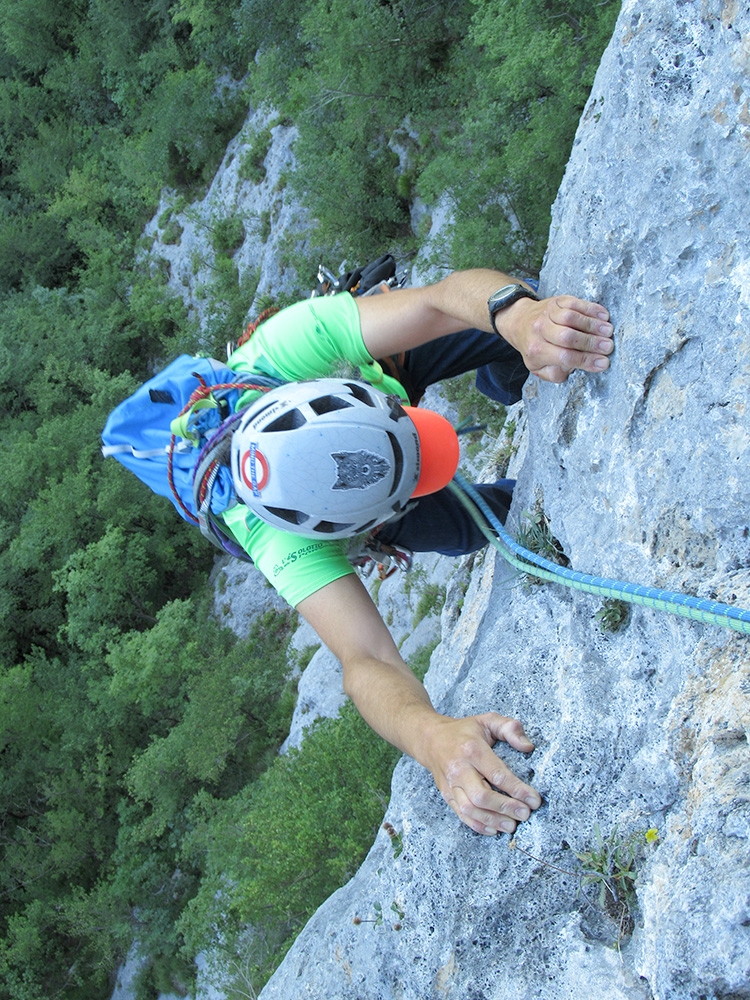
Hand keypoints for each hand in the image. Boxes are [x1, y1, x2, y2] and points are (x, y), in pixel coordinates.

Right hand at [423, 713, 541, 835]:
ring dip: (493, 820)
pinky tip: (494, 829)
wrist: (430, 739)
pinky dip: (478, 825)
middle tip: (525, 814)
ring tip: (512, 825)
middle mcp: (459, 769)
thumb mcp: (488, 720)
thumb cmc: (464, 731)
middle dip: (506, 808)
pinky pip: (462, 815)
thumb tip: (528, 747)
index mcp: (472, 749)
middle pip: (482, 796)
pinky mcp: (447, 795)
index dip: (518, 790)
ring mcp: (451, 784)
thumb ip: (510, 728)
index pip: (497, 774)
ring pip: (471, 809)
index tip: (534, 800)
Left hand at [504, 294, 613, 383]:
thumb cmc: (535, 348)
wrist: (520, 321)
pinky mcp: (557, 301)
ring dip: (593, 325)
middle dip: (591, 342)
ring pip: (572, 318)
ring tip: (609, 331)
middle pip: (568, 336)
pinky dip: (591, 309)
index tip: (604, 363)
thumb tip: (575, 367)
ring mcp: (548, 313)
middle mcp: (540, 330)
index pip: (565, 357)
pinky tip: (604, 316)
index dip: (586, 360)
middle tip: (609, 346)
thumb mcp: (539, 367)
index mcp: (537, 350)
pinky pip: (575, 303)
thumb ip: (555, 373)